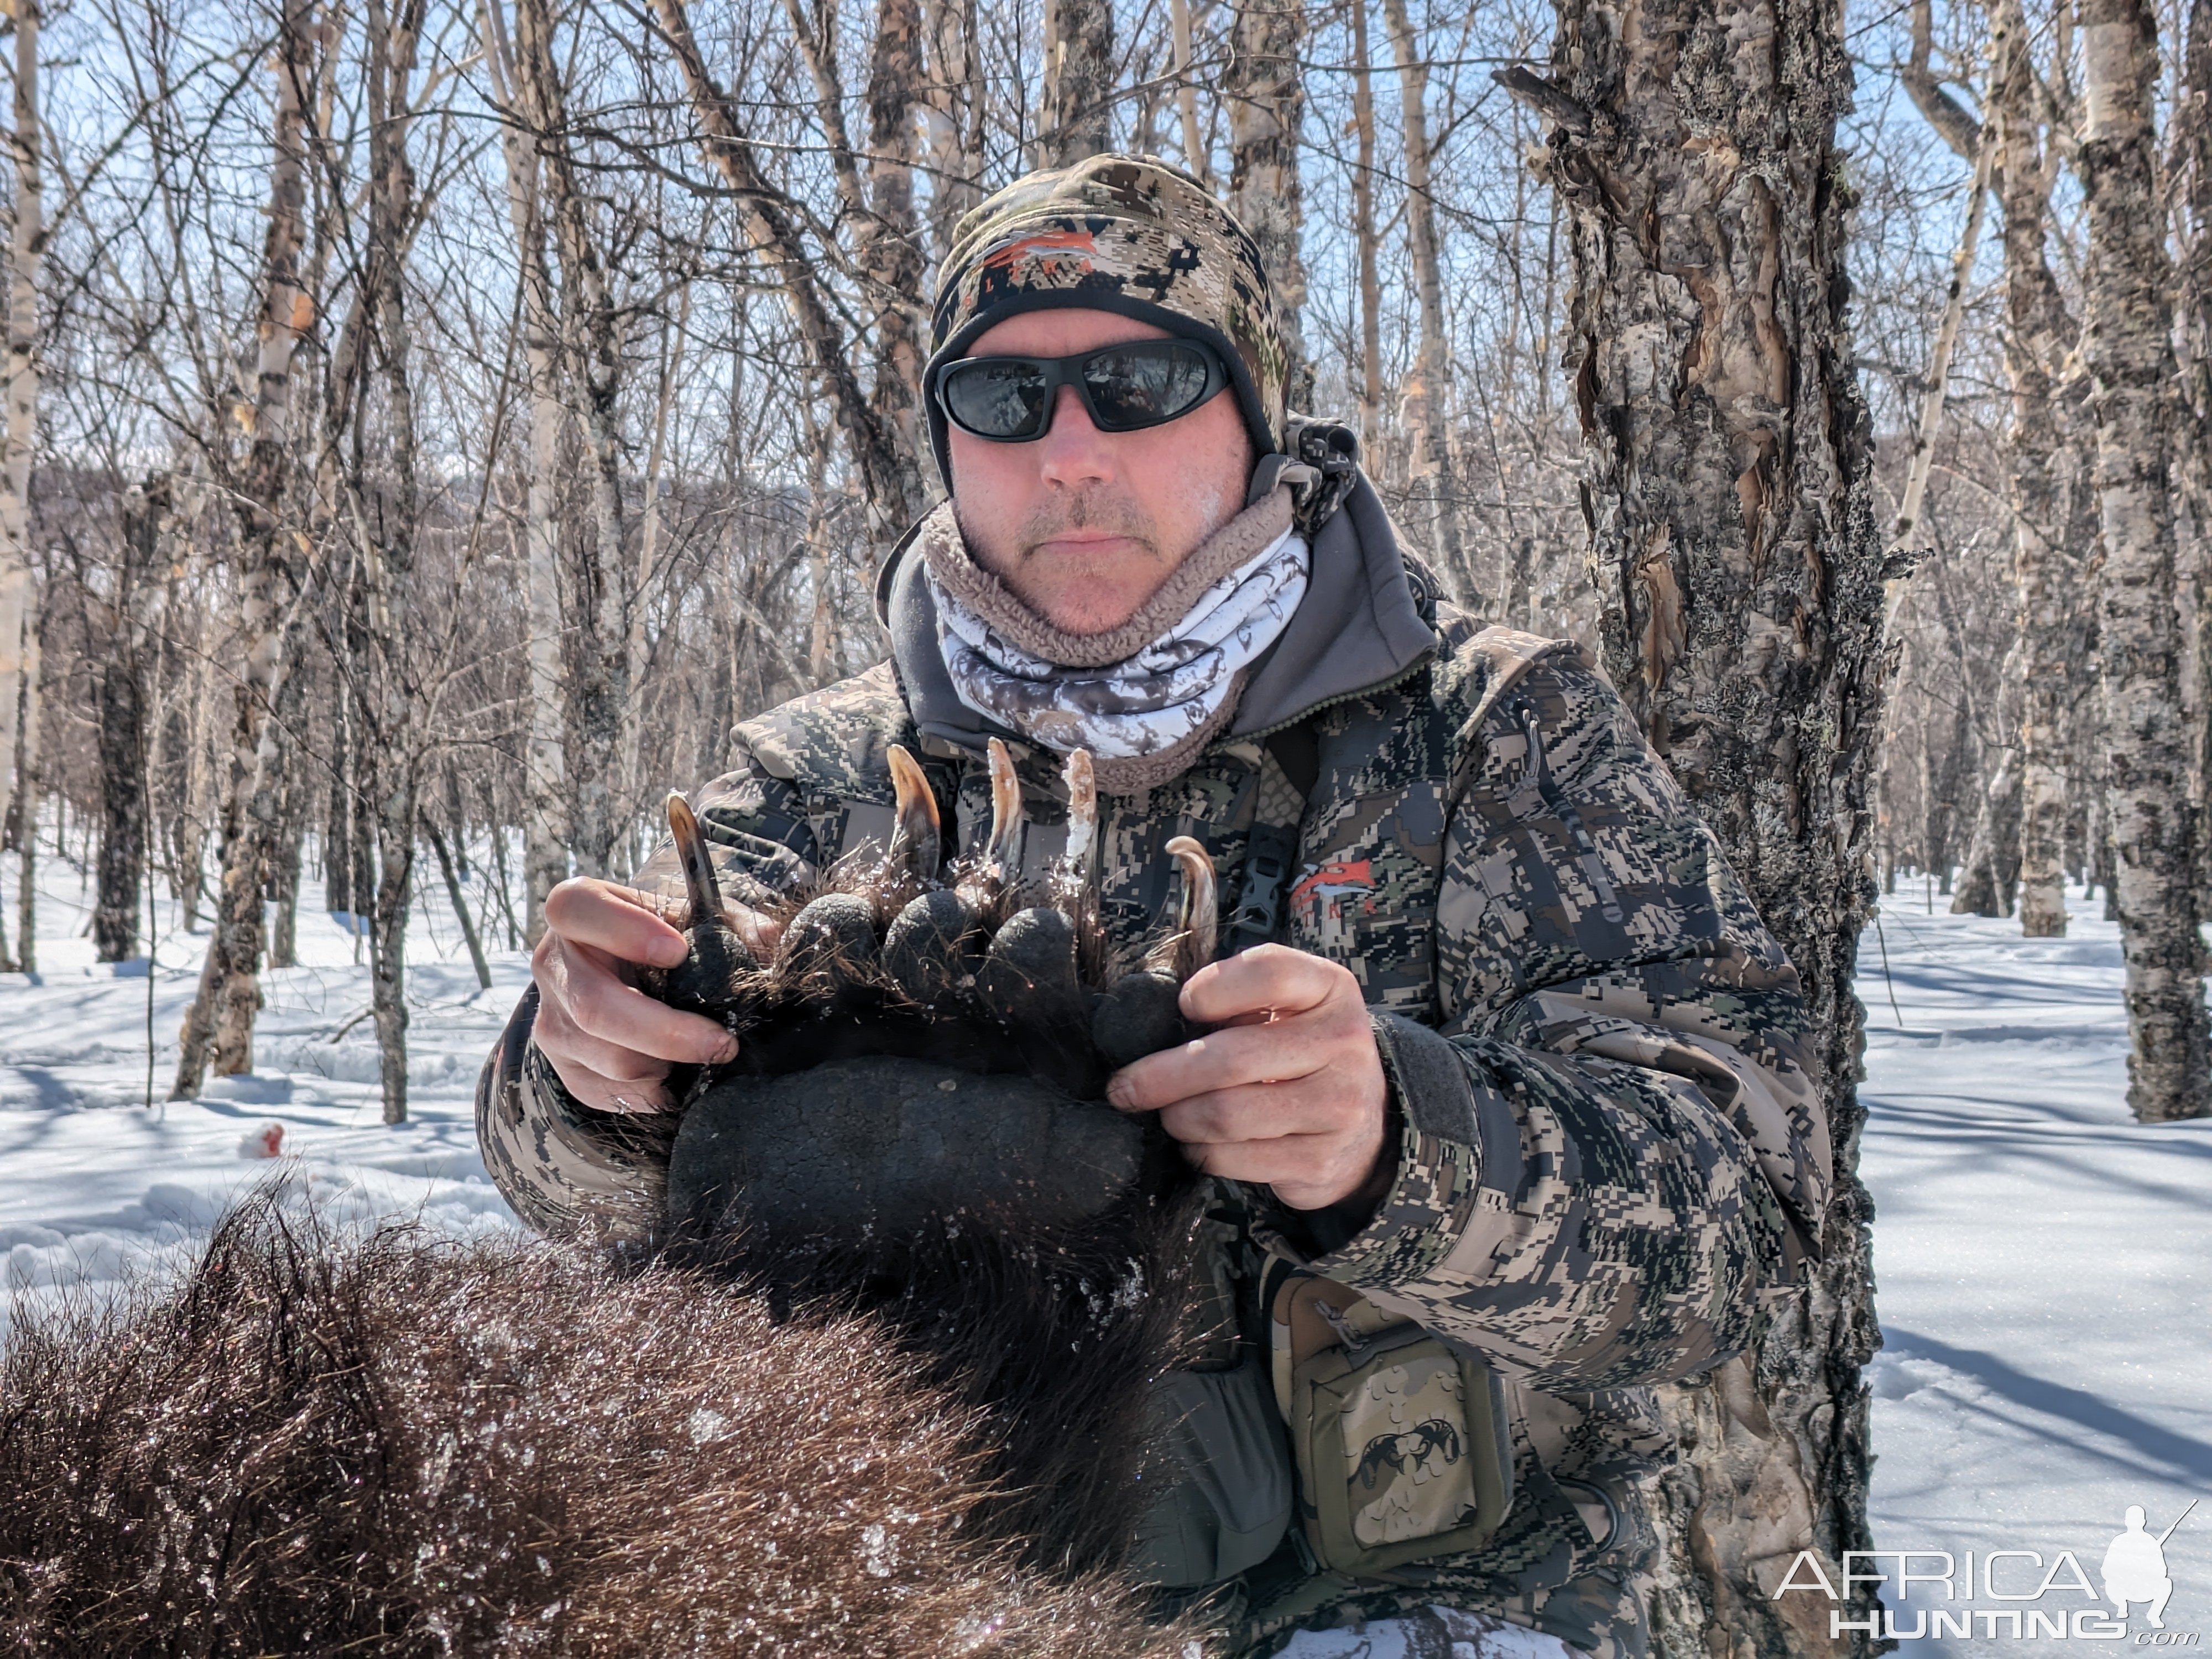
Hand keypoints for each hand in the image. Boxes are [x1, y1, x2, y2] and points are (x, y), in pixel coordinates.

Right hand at [529, 877, 776, 1114]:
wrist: (624, 975)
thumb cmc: (664, 937)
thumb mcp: (693, 916)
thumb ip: (731, 923)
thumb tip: (770, 943)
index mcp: (576, 911)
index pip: (577, 909)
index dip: (626, 930)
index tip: (678, 952)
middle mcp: (553, 965)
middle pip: (594, 1005)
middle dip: (667, 1032)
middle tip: (722, 1042)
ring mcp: (551, 1021)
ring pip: (609, 1058)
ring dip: (666, 1063)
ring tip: (701, 1049)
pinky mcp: (565, 1068)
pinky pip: (613, 1092)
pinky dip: (655, 1088)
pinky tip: (675, 1069)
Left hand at [1106, 943, 1392, 1210]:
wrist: (1363, 1125)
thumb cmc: (1300, 1053)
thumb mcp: (1286, 1008)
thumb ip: (1237, 999)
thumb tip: (1153, 1021)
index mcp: (1331, 989)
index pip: (1270, 972)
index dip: (1214, 988)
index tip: (1183, 1006)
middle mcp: (1343, 1044)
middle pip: (1230, 1057)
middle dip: (1160, 1076)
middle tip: (1125, 1087)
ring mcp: (1338, 1106)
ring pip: (1225, 1114)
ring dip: (1178, 1118)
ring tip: (1168, 1114)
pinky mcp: (1320, 1160)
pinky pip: (1232, 1159)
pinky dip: (1200, 1153)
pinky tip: (1199, 1143)